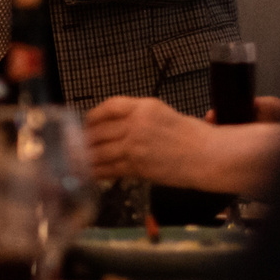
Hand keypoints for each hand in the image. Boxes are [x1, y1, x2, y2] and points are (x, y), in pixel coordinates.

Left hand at [87, 96, 279, 194]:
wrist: (208, 156)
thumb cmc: (191, 136)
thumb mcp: (163, 114)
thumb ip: (137, 117)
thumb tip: (112, 126)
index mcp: (144, 106)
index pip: (108, 107)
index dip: (92, 116)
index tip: (84, 123)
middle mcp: (136, 122)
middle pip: (98, 129)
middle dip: (83, 139)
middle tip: (72, 145)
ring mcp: (134, 144)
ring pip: (99, 150)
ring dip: (84, 157)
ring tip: (74, 161)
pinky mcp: (136, 165)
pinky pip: (108, 168)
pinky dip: (96, 171)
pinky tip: (89, 173)